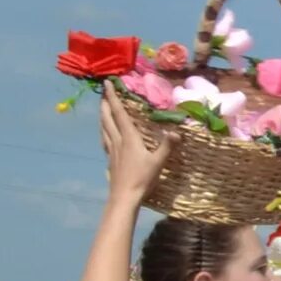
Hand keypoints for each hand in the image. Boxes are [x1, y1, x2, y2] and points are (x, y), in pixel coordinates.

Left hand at [96, 88, 172, 203]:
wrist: (124, 196)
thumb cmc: (142, 178)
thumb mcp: (158, 162)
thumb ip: (167, 146)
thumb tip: (177, 132)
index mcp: (129, 138)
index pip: (119, 113)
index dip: (113, 98)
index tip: (107, 84)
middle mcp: (117, 141)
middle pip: (108, 118)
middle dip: (105, 104)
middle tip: (103, 93)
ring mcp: (111, 150)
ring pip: (104, 128)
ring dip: (103, 116)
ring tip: (103, 109)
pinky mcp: (110, 158)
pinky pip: (105, 139)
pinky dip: (104, 131)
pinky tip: (105, 134)